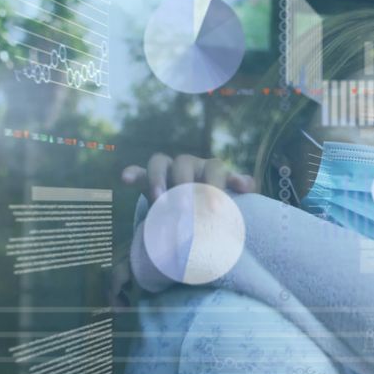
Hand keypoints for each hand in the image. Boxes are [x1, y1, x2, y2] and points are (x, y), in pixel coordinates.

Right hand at [121, 153, 254, 202]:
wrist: (200, 211)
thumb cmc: (220, 203)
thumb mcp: (234, 196)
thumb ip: (240, 186)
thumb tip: (247, 184)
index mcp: (212, 168)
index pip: (214, 168)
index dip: (215, 186)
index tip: (215, 210)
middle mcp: (190, 165)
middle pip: (184, 163)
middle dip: (184, 185)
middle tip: (185, 210)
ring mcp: (169, 171)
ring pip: (160, 162)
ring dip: (158, 179)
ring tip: (158, 200)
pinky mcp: (150, 180)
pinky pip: (139, 173)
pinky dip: (133, 174)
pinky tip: (126, 178)